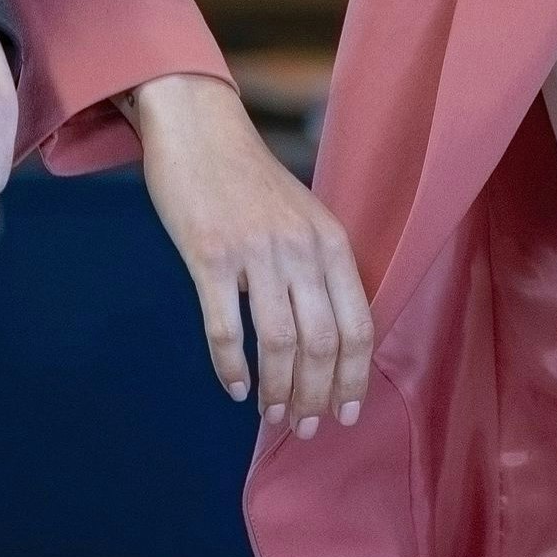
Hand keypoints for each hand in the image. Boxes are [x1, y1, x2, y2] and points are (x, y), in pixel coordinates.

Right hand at [130, 73, 369, 435]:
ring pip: (279, 343)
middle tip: (308, 427)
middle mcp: (300, 248)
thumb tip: (327, 341)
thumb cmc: (250, 180)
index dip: (355, 377)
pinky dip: (231, 367)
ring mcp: (255, 252)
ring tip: (274, 415)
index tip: (348, 412)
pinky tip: (234, 387)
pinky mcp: (209, 256)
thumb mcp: (303, 216)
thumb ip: (318, 269)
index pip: (358, 324)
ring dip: (279, 390)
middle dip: (318, 395)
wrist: (199, 129)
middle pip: (322, 343)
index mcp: (330, 240)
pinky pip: (225, 328)